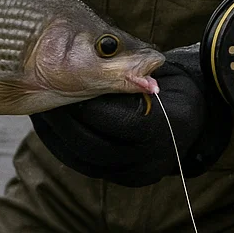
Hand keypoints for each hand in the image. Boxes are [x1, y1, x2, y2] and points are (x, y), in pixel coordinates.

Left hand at [30, 44, 231, 186]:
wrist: (193, 120)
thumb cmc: (173, 87)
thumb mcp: (160, 73)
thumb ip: (131, 71)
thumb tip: (95, 54)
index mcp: (162, 129)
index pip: (115, 121)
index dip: (87, 103)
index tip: (62, 82)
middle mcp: (150, 160)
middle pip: (93, 144)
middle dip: (65, 119)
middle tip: (43, 94)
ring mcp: (135, 173)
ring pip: (84, 158)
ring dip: (57, 134)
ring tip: (40, 107)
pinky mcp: (121, 177)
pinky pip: (84, 165)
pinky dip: (62, 146)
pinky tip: (49, 126)